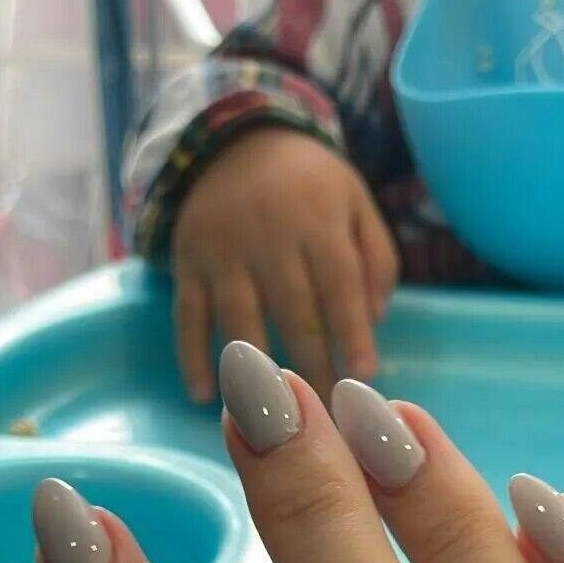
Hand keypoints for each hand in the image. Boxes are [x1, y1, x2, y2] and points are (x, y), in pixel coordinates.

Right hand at [172, 127, 398, 402]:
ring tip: (277, 419)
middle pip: (294, 311)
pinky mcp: (187, 264)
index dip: (352, 330)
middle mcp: (269, 235)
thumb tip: (375, 319)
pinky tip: (203, 397)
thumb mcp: (355, 204)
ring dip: (257, 371)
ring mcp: (223, 251)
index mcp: (318, 220)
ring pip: (241, 318)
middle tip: (331, 416)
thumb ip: (376, 258)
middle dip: (313, 365)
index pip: (340, 283)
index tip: (365, 376)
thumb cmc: (311, 189)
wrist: (236, 143)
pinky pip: (187, 315)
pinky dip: (191, 356)